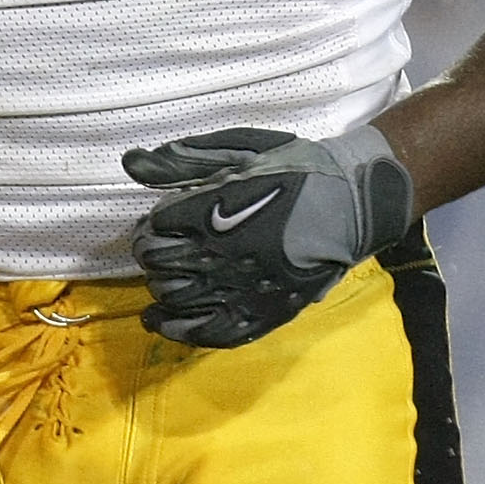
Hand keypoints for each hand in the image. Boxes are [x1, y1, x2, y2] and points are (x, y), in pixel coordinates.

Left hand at [122, 122, 414, 348]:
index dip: (150, 228)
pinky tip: (163, 323)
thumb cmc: (297, 169)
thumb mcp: (241, 150)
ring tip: (158, 285)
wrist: (354, 202)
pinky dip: (181, 331)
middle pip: (160, 267)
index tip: (158, 225)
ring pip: (178, 300)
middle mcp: (220, 255)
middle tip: (161, 251)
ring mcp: (241, 289)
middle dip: (152, 258)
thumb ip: (185, 160)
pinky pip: (211, 332)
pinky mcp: (263, 313)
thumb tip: (130, 162)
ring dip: (160, 291)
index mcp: (212, 213)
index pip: (155, 231)